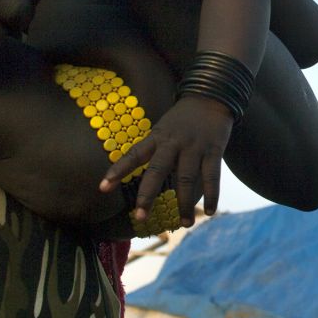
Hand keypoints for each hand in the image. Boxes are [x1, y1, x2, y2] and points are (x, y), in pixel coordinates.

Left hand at [102, 96, 230, 226]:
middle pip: (157, 170)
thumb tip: (145, 181)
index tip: (103, 188)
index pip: (133, 155)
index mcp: (157, 137)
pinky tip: (210, 211)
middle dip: (147, 195)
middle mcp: (173, 143)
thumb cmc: (183, 119)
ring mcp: (194, 147)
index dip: (118, 171)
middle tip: (140, 216)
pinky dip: (212, 195)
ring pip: (186, 178)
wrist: (211, 95)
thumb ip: (155, 151)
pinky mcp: (214, 150)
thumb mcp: (163, 129)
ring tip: (185, 223)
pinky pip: (212, 176)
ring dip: (185, 203)